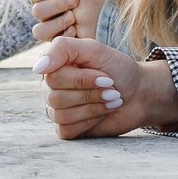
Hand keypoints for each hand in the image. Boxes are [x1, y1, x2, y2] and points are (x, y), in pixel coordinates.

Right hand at [30, 0, 109, 43]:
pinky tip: (76, 29)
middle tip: (75, 1)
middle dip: (56, 5)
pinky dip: (63, 34)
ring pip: (39, 30)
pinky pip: (52, 42)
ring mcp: (55, 29)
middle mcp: (49, 12)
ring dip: (57, 22)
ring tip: (74, 18)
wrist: (114, 13)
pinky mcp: (62, 42)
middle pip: (37, 11)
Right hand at [35, 37, 177, 137]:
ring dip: (92, 108)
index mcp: (54, 65)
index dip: (82, 79)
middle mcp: (50, 87)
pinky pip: (66, 130)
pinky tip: (101, 114)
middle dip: (90, 94)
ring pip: (60, 114)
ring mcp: (57, 108)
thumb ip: (63, 48)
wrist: (139, 94)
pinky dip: (88, 122)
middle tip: (111, 88)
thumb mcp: (93, 49)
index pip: (52, 77)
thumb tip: (37, 68)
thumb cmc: (117, 69)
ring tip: (111, 99)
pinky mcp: (67, 128)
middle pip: (55, 97)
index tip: (106, 76)